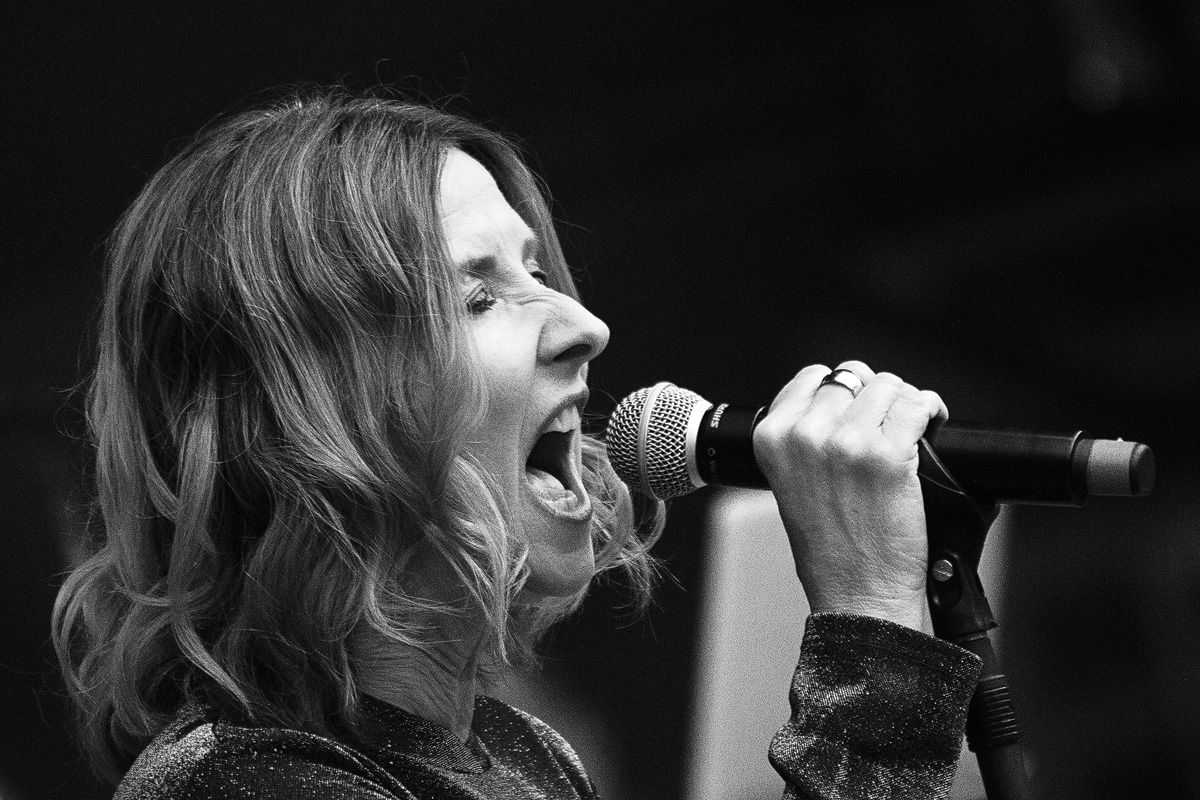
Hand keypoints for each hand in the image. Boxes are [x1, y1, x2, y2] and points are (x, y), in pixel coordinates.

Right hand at [752, 361, 946, 629]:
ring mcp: (847, 442)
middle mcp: (805, 434)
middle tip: (889, 420)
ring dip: (905, 401)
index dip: (842, 389)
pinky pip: (917, 406)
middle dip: (875, 394)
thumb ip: (804, 438)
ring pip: (888, 386)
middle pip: (853, 377)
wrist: (858, 593)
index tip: (858, 406)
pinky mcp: (889, 454)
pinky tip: (932, 424)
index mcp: (773, 437)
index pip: (812, 377)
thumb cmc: (830, 549)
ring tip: (912, 425)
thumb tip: (843, 399)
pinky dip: (931, 410)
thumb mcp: (791, 484)